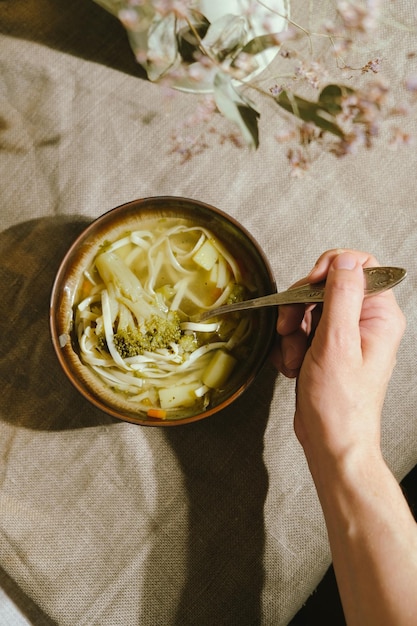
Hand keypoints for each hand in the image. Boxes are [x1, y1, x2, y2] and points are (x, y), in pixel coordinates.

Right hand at [271, 249, 405, 461]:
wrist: (333, 443)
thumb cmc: (340, 405)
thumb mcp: (337, 344)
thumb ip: (341, 296)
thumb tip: (345, 259)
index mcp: (380, 316)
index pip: (360, 265)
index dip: (329, 268)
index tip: (308, 286)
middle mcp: (366, 322)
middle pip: (326, 286)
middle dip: (300, 307)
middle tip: (289, 329)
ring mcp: (346, 336)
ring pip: (309, 309)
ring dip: (292, 332)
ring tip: (294, 359)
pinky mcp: (328, 349)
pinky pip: (302, 330)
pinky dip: (291, 346)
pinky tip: (293, 366)